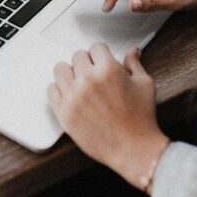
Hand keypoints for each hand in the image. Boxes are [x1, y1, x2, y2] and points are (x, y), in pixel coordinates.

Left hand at [48, 43, 168, 189]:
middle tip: (94, 75)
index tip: (102, 61)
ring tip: (80, 83)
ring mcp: (73, 97)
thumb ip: (134, 64)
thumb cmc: (141, 119)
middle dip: (87, 63)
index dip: (102, 55)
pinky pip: (51, 90)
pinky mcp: (63, 113)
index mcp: (108, 69)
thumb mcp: (144, 85)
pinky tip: (71, 95)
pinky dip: (60, 90)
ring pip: (60, 69)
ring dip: (71, 74)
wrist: (133, 149)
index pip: (96, 47)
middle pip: (77, 56)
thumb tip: (133, 52)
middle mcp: (88, 80)